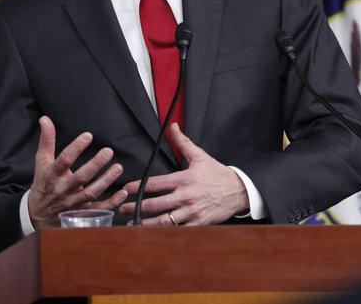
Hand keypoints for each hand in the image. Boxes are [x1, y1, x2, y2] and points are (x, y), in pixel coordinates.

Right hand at [28, 116, 126, 229]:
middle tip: (108, 152)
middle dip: (94, 165)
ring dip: (106, 181)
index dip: (75, 148)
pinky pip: (98, 209)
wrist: (37, 214)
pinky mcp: (82, 212)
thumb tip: (45, 120)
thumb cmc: (43, 183)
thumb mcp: (41, 162)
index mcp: (52, 175)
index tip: (88, 136)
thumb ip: (46, 141)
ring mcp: (73, 202)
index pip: (63, 161)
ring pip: (90, 193)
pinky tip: (122, 193)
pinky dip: (111, 203)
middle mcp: (62, 189)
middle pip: (79, 178)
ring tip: (118, 168)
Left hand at [119, 123, 249, 225]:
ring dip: (145, 223)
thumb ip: (183, 143)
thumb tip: (172, 127)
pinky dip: (163, 234)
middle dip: (135, 207)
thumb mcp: (200, 156)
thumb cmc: (218, 174)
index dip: (137, 187)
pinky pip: (177, 231)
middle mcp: (186, 196)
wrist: (238, 190)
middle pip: (154, 204)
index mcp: (184, 179)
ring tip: (132, 223)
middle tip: (122, 208)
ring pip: (163, 221)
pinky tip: (152, 234)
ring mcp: (191, 211)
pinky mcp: (198, 223)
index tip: (126, 189)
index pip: (154, 184)